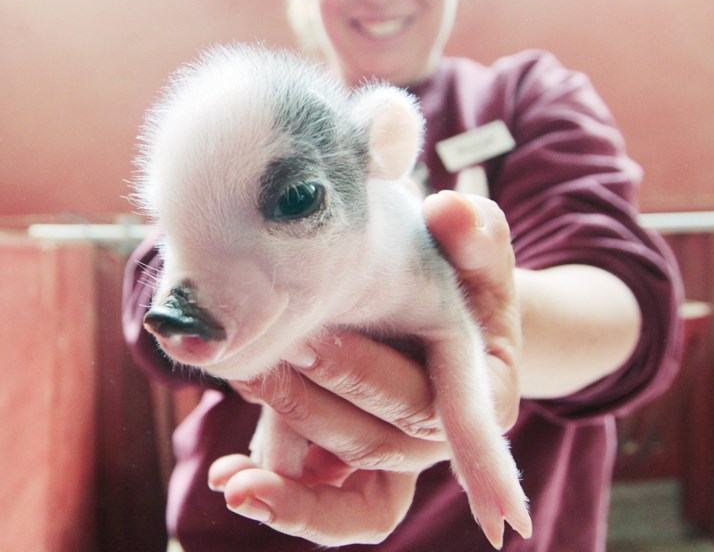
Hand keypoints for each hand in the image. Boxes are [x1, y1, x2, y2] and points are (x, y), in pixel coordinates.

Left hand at [209, 191, 523, 544]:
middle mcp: (439, 442)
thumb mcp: (475, 248)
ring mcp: (393, 457)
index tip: (310, 339)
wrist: (438, 307)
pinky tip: (227, 475)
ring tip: (238, 419)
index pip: (427, 401)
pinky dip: (279, 496)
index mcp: (486, 397)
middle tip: (259, 342)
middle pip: (376, 440)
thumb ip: (472, 233)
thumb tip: (450, 211)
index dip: (368, 376)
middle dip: (312, 395)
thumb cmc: (459, 273)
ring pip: (343, 483)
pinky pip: (323, 502)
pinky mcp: (352, 464)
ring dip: (287, 454)